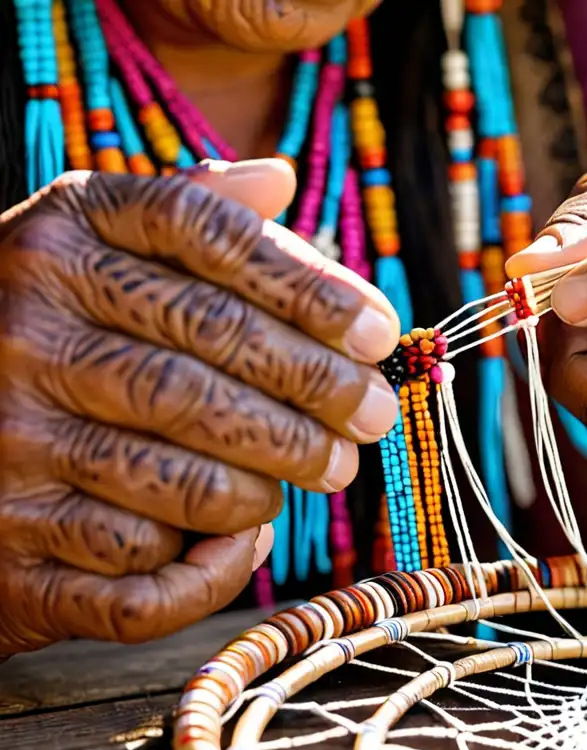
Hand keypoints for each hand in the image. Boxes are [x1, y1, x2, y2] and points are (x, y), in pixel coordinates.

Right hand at [0, 161, 398, 656]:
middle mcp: (22, 324)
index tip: (379, 331)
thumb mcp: (99, 254)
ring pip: (181, 469)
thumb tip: (276, 177)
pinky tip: (249, 535)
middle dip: (317, 391)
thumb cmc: (58, 335)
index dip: (309, 285)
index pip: (205, 234)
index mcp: (61, 237)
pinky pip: (138, 565)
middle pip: (207, 354)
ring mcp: (5, 437)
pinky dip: (212, 562)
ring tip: (327, 468)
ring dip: (275, 477)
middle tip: (375, 416)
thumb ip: (187, 219)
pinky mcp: (6, 541)